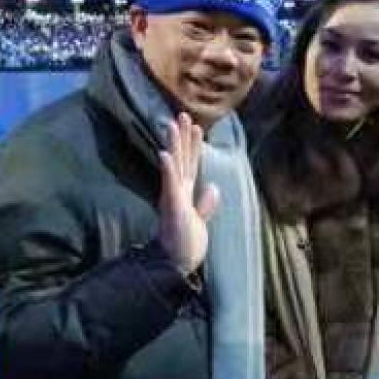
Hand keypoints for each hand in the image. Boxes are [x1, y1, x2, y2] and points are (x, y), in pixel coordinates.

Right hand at [156, 112, 219, 275]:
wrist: (176, 264)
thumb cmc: (185, 244)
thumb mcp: (200, 220)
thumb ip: (205, 204)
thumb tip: (213, 188)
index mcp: (185, 193)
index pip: (191, 164)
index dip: (194, 145)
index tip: (197, 126)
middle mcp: (178, 191)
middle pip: (182, 158)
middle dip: (183, 136)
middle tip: (183, 114)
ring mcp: (174, 197)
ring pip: (175, 165)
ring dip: (174, 145)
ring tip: (172, 124)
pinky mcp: (172, 206)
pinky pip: (170, 185)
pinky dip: (168, 169)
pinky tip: (165, 154)